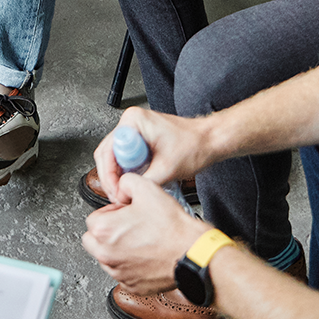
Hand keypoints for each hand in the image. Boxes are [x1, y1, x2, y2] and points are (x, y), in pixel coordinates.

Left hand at [83, 174, 209, 294]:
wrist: (190, 252)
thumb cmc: (170, 226)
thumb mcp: (146, 188)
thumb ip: (125, 182)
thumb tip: (121, 186)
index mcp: (104, 230)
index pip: (93, 218)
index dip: (110, 212)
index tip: (122, 213)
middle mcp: (106, 255)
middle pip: (93, 240)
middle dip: (106, 232)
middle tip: (126, 226)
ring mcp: (119, 273)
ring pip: (107, 258)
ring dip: (117, 249)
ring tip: (139, 239)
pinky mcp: (132, 285)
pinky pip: (123, 273)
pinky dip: (130, 265)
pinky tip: (145, 254)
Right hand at [92, 107, 211, 204]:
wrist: (210, 141)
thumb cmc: (195, 146)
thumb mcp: (167, 169)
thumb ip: (143, 183)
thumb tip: (124, 195)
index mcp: (133, 121)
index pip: (107, 151)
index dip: (109, 177)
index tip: (115, 193)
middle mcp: (131, 122)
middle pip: (107, 154)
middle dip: (112, 179)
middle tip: (119, 197)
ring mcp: (135, 130)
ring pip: (115, 157)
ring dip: (119, 176)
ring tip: (126, 192)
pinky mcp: (140, 138)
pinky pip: (126, 157)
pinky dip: (128, 172)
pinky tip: (134, 183)